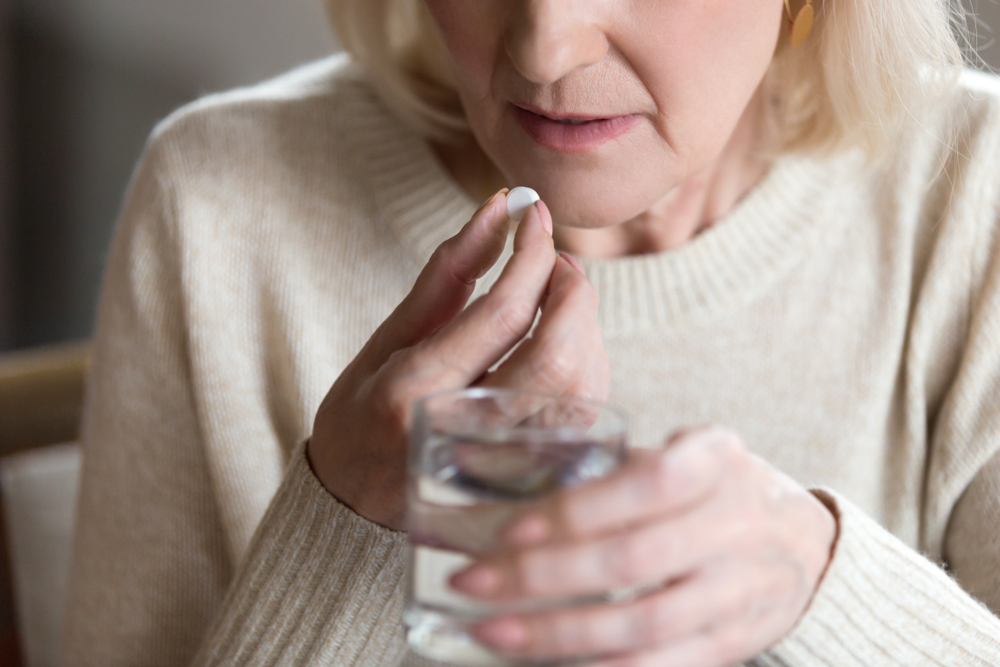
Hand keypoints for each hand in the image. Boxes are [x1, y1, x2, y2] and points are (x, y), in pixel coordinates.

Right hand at [309, 191, 608, 529]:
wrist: (354, 506)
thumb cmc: (363, 415)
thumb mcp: (388, 338)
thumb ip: (448, 274)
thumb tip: (497, 207)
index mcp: (415, 392)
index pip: (503, 314)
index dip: (530, 253)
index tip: (532, 212)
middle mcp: (465, 434)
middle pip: (559, 354)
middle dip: (571, 289)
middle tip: (552, 258)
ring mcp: (504, 465)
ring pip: (582, 385)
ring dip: (583, 325)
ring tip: (554, 297)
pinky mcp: (532, 478)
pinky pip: (584, 413)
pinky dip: (586, 363)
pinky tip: (562, 344)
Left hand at [450, 426, 836, 666]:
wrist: (804, 544)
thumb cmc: (716, 490)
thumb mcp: (680, 455)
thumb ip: (610, 469)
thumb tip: (487, 487)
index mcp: (716, 461)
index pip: (650, 482)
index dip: (578, 510)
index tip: (509, 529)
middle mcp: (735, 524)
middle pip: (632, 559)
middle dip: (541, 576)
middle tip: (471, 580)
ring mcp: (738, 589)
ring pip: (642, 623)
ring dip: (556, 633)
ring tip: (488, 631)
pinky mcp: (733, 642)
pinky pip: (662, 666)